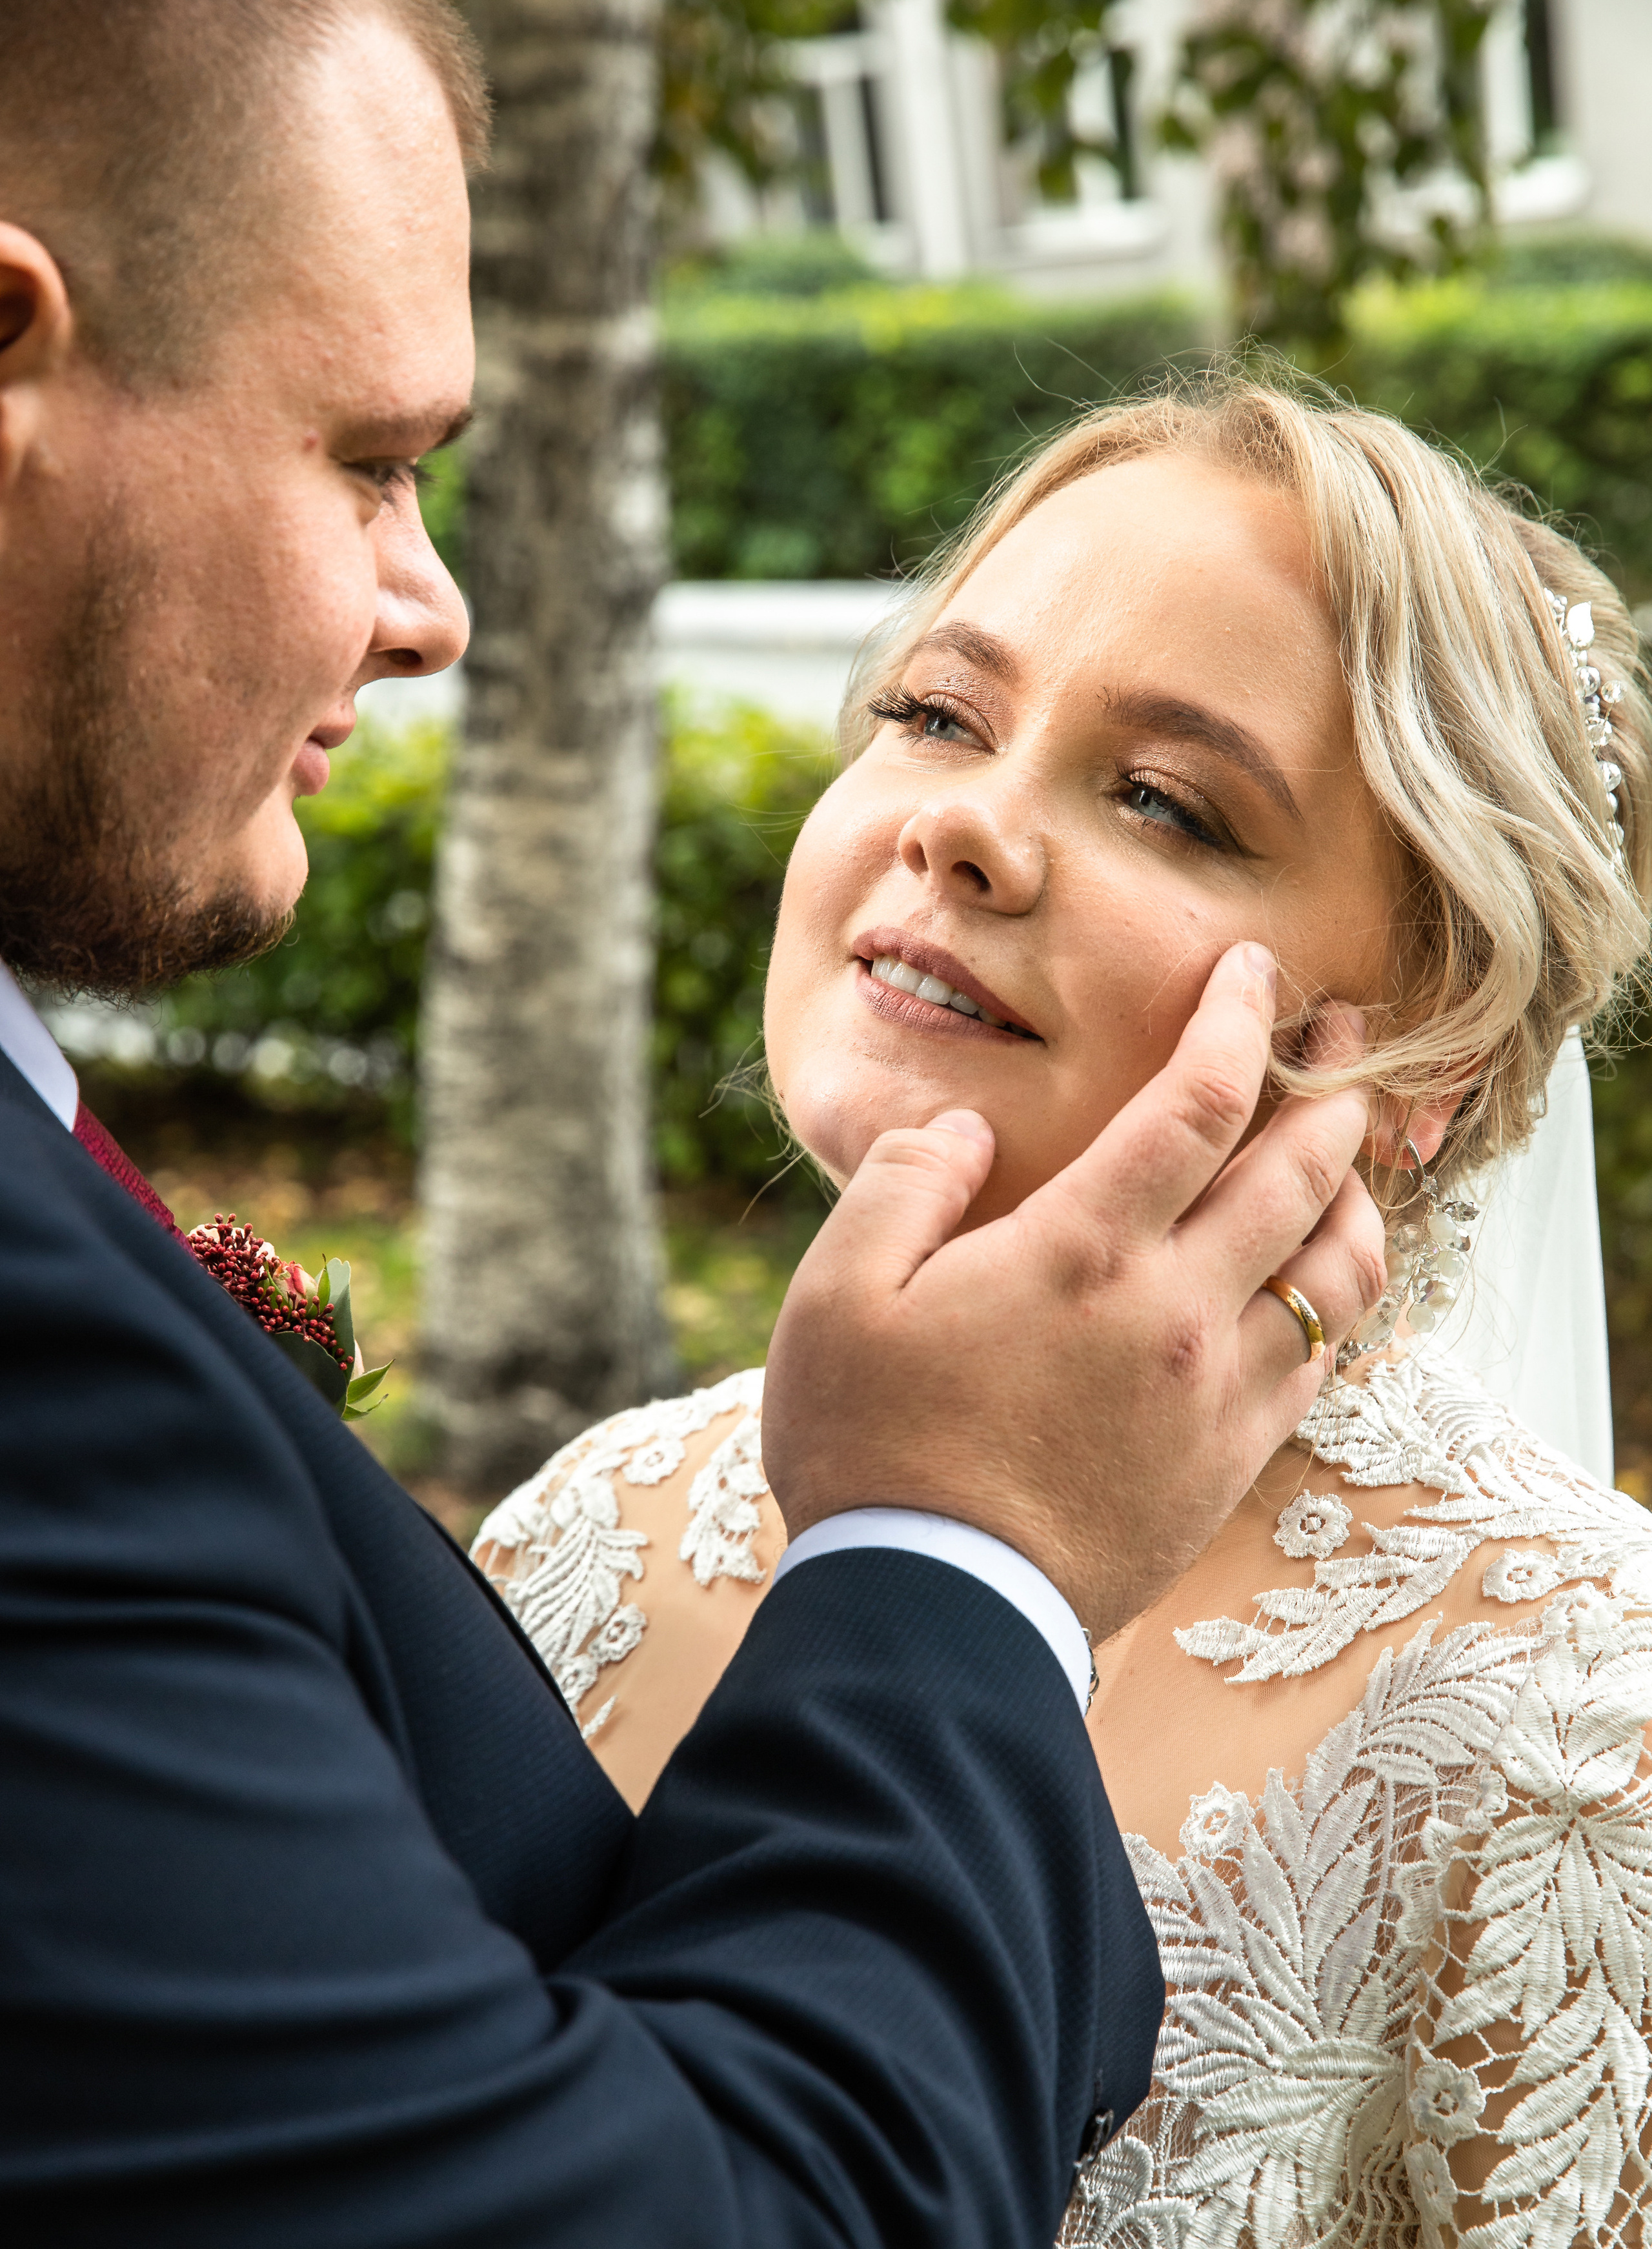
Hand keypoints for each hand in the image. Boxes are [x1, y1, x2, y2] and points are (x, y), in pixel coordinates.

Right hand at [761, 943, 1385, 1644]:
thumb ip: (905, 1184)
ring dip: (1357, 1193)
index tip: (1259, 973)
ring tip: (1352, 1154)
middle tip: (1349, 1032)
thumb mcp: (838, 1292)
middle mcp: (1175, 1310)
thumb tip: (965, 1130)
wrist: (936, 1608)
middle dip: (1334, 1087)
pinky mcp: (1229, 1462)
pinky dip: (1340, 1299)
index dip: (1242, 1022)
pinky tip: (1323, 1278)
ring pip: (1336, 1271)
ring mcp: (1215, 1391)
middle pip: (1298, 1173)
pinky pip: (1321, 1361)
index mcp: (1084, 1249)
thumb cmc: (874, 1445)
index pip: (1201, 1102)